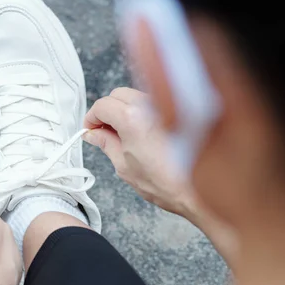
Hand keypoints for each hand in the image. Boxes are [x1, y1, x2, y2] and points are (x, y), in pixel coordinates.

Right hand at [83, 87, 192, 215]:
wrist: (195, 190)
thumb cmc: (164, 182)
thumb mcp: (124, 165)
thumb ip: (106, 143)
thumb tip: (94, 135)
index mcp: (131, 118)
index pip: (102, 105)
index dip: (92, 117)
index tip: (90, 128)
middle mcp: (149, 106)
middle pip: (117, 95)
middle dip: (107, 110)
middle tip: (102, 131)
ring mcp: (164, 107)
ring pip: (135, 97)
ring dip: (124, 110)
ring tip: (122, 134)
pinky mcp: (177, 112)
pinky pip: (151, 104)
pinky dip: (140, 113)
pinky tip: (139, 133)